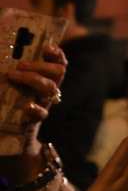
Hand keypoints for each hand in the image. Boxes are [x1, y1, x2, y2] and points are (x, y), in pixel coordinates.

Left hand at [0, 44, 67, 182]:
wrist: (7, 143)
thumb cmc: (6, 111)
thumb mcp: (7, 91)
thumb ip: (8, 77)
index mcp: (42, 81)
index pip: (58, 63)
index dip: (57, 54)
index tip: (47, 47)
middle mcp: (45, 93)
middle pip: (58, 73)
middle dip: (41, 65)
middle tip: (19, 64)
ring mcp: (41, 107)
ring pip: (51, 88)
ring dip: (34, 78)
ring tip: (11, 76)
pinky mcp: (33, 124)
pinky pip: (41, 115)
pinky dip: (35, 109)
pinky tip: (26, 107)